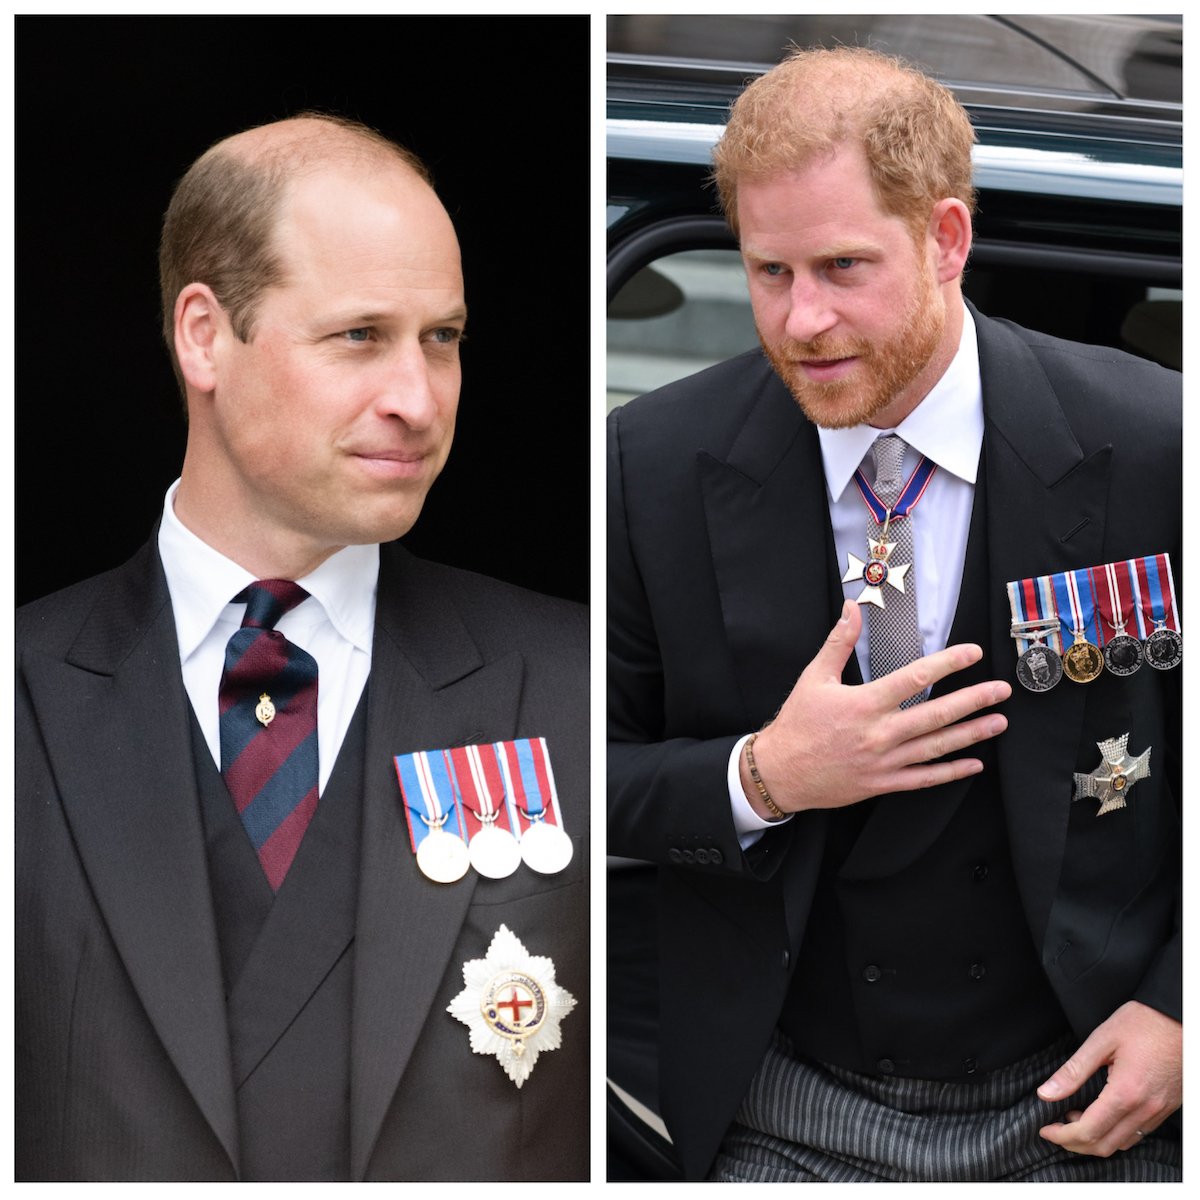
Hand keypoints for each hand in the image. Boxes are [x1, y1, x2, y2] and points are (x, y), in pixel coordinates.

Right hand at [741, 599, 1009, 815]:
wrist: (780, 772)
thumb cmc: (797, 723)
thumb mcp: (814, 677)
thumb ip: (838, 642)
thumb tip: (852, 608)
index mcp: (865, 703)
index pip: (915, 678)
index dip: (948, 663)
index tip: (972, 653)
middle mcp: (879, 733)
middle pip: (937, 714)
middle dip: (974, 700)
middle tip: (1002, 691)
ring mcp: (884, 761)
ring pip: (937, 746)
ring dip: (971, 734)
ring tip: (998, 722)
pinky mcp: (883, 783)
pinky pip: (924, 778)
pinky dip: (951, 772)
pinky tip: (973, 763)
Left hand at [1037, 1001, 1180, 1156]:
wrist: (1179, 1018)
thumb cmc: (1143, 1023)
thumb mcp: (1101, 1040)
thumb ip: (1073, 1071)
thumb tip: (1046, 1093)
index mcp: (1125, 1093)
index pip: (1089, 1131)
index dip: (1062, 1136)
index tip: (1045, 1129)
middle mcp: (1145, 1109)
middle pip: (1105, 1146)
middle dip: (1074, 1144)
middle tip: (1055, 1129)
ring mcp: (1158, 1112)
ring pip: (1122, 1144)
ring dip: (1095, 1141)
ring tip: (1074, 1120)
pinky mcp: (1166, 1109)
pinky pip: (1137, 1134)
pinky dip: (1115, 1134)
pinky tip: (1101, 1117)